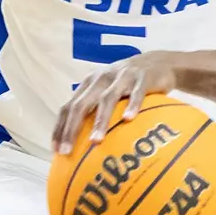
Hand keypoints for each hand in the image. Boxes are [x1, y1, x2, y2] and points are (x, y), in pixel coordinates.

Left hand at [52, 53, 181, 155]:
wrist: (160, 62)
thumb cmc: (130, 86)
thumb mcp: (110, 93)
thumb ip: (97, 113)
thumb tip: (86, 150)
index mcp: (89, 84)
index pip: (68, 107)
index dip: (59, 128)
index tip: (55, 151)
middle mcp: (101, 79)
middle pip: (81, 104)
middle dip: (71, 129)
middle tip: (67, 151)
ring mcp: (122, 76)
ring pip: (107, 99)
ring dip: (100, 120)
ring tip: (95, 141)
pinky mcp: (143, 78)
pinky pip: (137, 93)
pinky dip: (132, 105)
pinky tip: (128, 119)